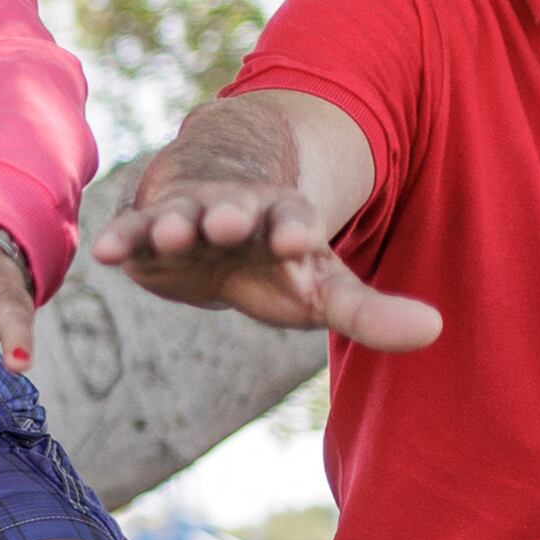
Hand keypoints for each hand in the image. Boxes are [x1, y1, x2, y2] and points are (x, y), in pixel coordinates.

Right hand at [89, 144, 444, 351]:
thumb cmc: (275, 260)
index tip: (295, 239)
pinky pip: (133, 232)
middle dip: (227, 214)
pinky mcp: (149, 232)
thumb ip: (372, 312)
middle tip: (223, 221)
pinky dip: (121, 238)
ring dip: (173, 222)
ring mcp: (189, 217)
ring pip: (180, 215)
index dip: (293, 228)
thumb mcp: (323, 286)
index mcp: (283, 221)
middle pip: (231, 209)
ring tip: (167, 233)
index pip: (293, 220)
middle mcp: (236, 211)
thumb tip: (436, 330)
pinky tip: (103, 252)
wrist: (215, 221)